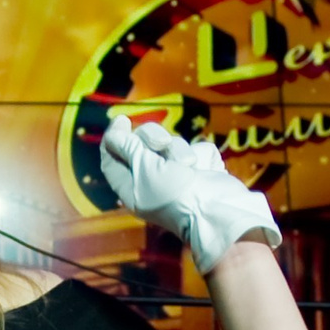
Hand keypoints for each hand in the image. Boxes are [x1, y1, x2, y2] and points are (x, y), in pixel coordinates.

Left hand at [97, 116, 281, 276]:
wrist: (217, 209)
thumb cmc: (175, 193)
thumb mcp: (144, 169)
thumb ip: (127, 147)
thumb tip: (114, 130)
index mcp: (131, 187)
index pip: (112, 158)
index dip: (114, 138)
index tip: (121, 120)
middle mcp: (152, 182)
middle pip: (141, 144)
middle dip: (151, 136)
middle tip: (161, 143)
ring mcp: (178, 176)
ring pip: (171, 144)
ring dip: (178, 150)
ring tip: (189, 165)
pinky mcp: (202, 170)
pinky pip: (197, 148)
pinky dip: (201, 156)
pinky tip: (204, 169)